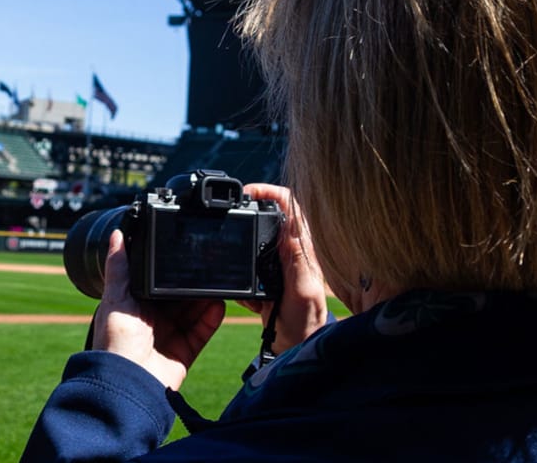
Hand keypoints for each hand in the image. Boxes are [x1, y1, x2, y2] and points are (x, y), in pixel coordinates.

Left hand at [88, 230, 226, 389]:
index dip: (169, 271)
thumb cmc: (115, 343)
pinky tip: (218, 305)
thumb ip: (120, 267)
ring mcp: (169, 336)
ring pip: (193, 311)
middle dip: (191, 284)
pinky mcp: (184, 351)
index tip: (183, 255)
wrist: (128, 383)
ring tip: (216, 283)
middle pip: (178, 297)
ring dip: (205, 298)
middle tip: (205, 267)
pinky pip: (202, 331)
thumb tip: (116, 234)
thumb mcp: (115, 298)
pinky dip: (211, 318)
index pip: (156, 283)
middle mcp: (152, 320)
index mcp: (134, 305)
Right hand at [234, 184, 327, 354]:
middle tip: (231, 221)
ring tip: (237, 264)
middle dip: (248, 216)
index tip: (247, 193)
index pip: (290, 204)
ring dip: (241, 250)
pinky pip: (246, 265)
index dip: (270, 191)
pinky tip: (244, 291)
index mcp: (303, 247)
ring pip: (253, 240)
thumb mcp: (302, 291)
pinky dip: (239, 275)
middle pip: (269, 215)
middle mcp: (291, 250)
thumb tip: (289, 228)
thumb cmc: (305, 322)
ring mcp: (278, 263)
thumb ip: (296, 260)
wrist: (296, 345)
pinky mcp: (266, 276)